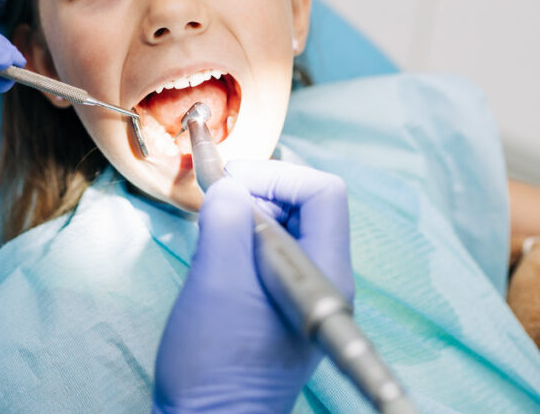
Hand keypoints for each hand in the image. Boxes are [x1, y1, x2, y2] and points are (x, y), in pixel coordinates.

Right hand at [154, 160, 352, 412]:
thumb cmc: (213, 363)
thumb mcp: (215, 279)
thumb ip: (227, 220)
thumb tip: (231, 186)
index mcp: (324, 273)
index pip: (323, 193)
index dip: (277, 176)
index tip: (232, 183)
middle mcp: (325, 281)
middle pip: (306, 206)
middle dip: (260, 192)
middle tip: (217, 204)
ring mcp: (304, 295)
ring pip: (286, 227)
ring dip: (248, 215)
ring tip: (213, 232)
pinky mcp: (282, 305)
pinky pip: (271, 254)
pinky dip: (244, 240)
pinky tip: (218, 256)